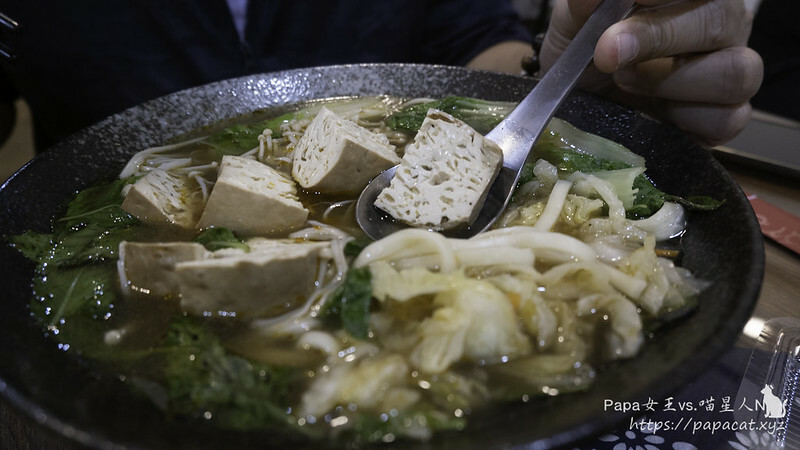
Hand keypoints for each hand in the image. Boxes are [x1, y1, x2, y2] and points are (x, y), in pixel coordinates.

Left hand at [540, 0, 763, 145]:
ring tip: (625, 80)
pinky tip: (647, 112)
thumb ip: (586, 3)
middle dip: (659, 35)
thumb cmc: (588, 49)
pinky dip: (681, 117)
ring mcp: (732, 71)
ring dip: (669, 80)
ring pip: (735, 71)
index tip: (632, 2)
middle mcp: (723, 24)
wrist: (575, 100)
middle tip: (608, 51)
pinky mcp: (727, 118)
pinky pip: (726, 119)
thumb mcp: (576, 20)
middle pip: (721, 20)